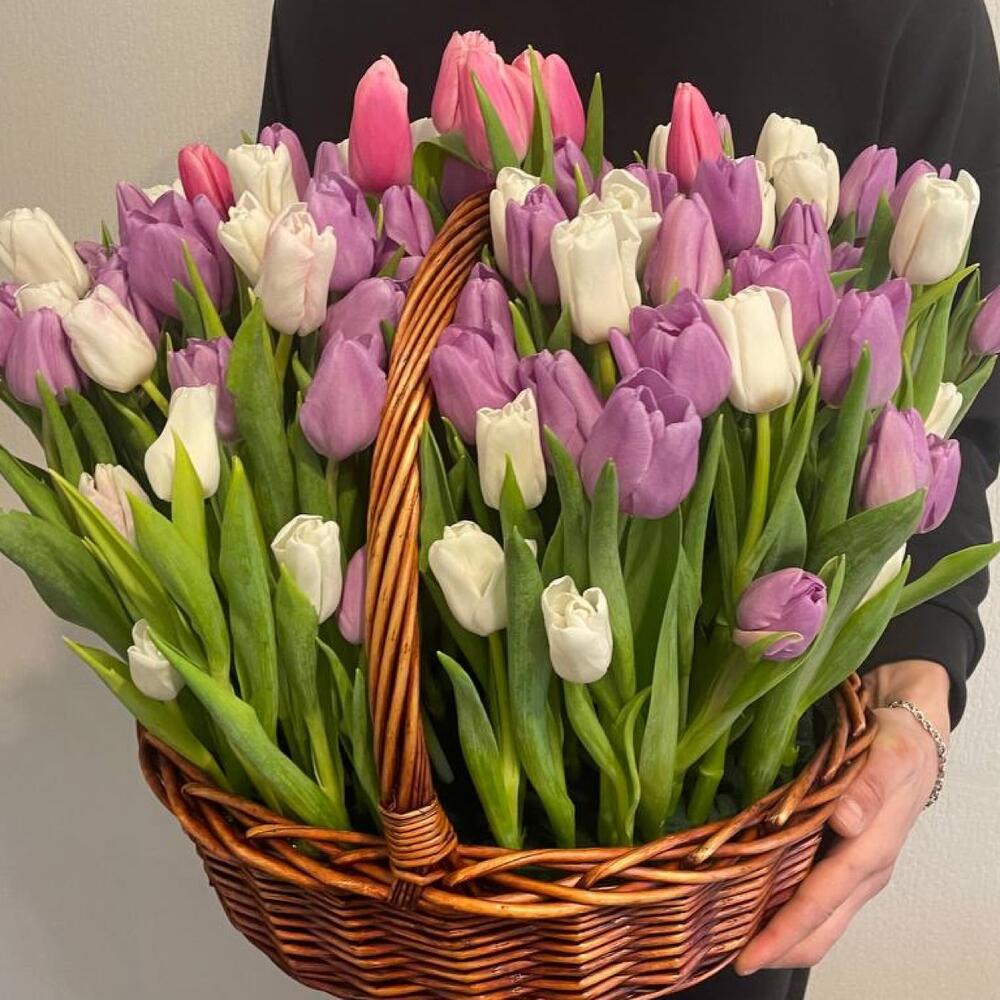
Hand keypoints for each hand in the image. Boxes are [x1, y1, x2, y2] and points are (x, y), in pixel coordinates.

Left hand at [734, 660, 949, 974]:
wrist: (914, 742)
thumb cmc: (896, 747)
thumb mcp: (889, 755)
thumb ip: (869, 786)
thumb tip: (847, 821)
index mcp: (871, 851)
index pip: (821, 901)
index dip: (785, 931)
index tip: (750, 953)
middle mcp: (863, 872)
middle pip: (818, 929)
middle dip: (776, 949)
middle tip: (726, 957)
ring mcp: (854, 872)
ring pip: (818, 923)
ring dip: (781, 937)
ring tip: (732, 940)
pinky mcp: (845, 864)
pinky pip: (817, 902)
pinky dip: (788, 915)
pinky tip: (756, 909)